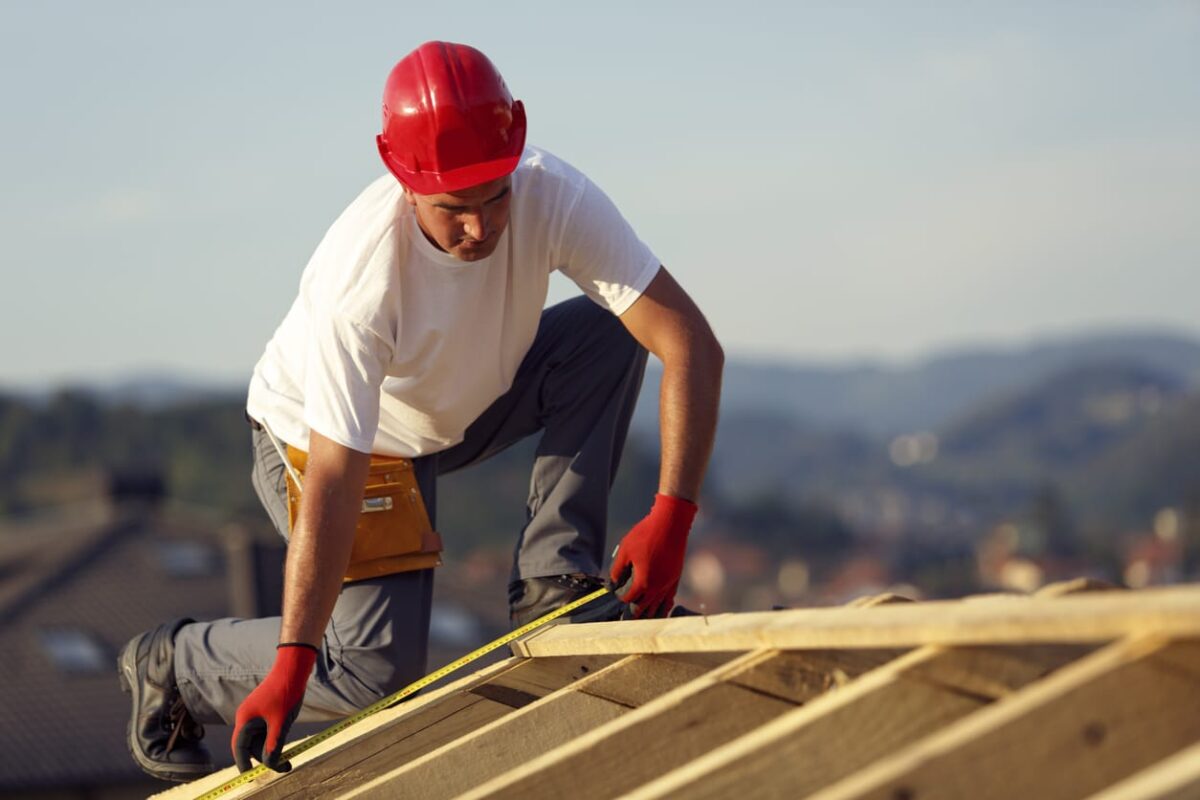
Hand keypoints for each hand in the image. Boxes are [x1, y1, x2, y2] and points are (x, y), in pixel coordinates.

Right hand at [231, 643, 317, 772]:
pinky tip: (286, 740)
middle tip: (285, 765)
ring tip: (289, 757)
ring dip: (272, 748)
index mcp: (245, 720)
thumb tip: (269, 764)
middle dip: (265, 757)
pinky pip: (266, 730)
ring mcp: (256, 714)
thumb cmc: (285, 693)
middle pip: (251, 745)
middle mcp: (247, 718)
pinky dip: (274, 738)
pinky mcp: (265, 710)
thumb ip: (274, 744)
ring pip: (260, 738)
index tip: (251, 776)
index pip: (239, 748)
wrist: (293, 668)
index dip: (244, 763)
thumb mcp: (281, 723)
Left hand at [609, 493, 697, 617]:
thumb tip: (613, 581)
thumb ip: (617, 568)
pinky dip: (664, 606)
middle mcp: (658, 587)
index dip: (621, 599)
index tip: (616, 597)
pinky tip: (660, 609)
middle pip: (644, 608)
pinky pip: (670, 598)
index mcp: (644, 581)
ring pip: (659, 606)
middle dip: (634, 614)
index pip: (629, 599)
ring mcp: (669, 583)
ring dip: (649, 614)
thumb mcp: (625, 550)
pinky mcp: (676, 577)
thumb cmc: (646, 534)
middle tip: (626, 621)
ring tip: (642, 620)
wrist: (671, 523)